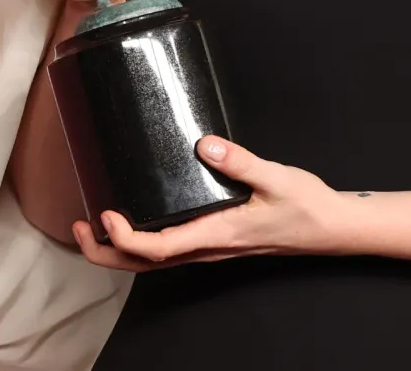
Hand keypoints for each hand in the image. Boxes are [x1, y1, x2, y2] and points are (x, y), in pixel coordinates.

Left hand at [73, 137, 344, 271]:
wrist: (331, 228)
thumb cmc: (307, 206)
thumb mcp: (277, 177)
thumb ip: (240, 161)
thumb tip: (205, 144)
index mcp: (219, 235)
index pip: (160, 249)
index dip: (126, 237)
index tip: (107, 213)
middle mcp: (209, 248)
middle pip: (144, 266)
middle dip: (105, 252)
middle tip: (79, 226)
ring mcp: (211, 249)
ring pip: (153, 263)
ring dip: (118, 250)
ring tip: (94, 224)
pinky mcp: (215, 241)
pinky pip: (169, 252)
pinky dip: (140, 245)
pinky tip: (135, 221)